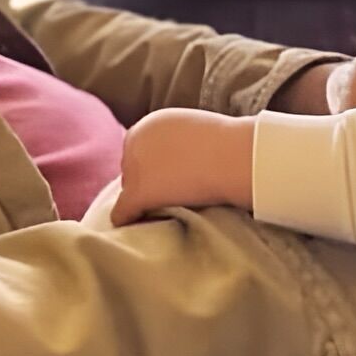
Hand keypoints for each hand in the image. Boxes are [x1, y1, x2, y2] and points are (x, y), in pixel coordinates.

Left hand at [110, 109, 254, 225]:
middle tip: (171, 198)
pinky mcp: (138, 192)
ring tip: (163, 212)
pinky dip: (127, 220)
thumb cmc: (228, 144)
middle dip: (148, 184)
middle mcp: (134, 141)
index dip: (154, 169)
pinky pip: (123, 212)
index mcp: (149, 125)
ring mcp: (134, 167)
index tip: (170, 181)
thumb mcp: (195, 130)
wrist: (232, 156)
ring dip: (143, 203)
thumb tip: (180, 160)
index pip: (139, 152)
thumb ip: (178, 141)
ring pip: (129, 192)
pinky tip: (132, 230)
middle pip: (132, 171)